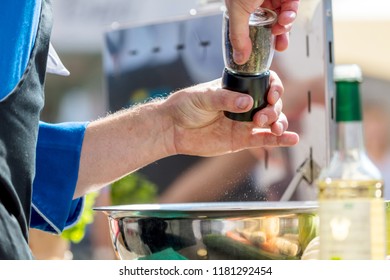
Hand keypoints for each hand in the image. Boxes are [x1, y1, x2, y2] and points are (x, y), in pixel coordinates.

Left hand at [162, 71, 298, 156]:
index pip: (264, 83)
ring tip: (277, 129)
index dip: (274, 87)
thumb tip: (248, 103)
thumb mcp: (203, 97)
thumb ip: (225, 99)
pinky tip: (293, 139)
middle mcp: (245, 105)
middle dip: (274, 109)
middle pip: (271, 104)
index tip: (272, 94)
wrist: (173, 128)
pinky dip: (279, 141)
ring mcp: (244, 123)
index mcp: (237, 88)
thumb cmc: (185, 106)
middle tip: (261, 118)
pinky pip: (263, 140)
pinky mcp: (240, 140)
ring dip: (279, 124)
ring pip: (271, 122)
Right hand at [224, 0, 299, 63]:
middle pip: (270, 25)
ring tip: (280, 29)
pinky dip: (290, 15)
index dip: (258, 40)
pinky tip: (286, 18)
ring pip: (282, 18)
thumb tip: (239, 58)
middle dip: (276, 38)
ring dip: (283, 27)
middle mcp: (259, 3)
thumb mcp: (238, 11)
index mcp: (244, 7)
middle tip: (278, 47)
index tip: (263, 51)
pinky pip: (291, 8)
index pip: (252, 27)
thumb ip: (239, 35)